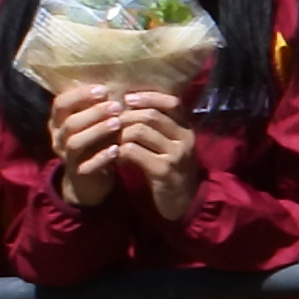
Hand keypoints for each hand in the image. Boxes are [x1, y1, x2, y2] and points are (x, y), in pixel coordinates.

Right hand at [48, 79, 125, 208]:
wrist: (90, 179)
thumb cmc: (95, 142)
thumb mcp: (93, 122)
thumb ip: (98, 106)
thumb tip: (118, 81)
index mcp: (59, 121)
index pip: (61, 103)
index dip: (80, 95)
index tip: (103, 90)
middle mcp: (58, 137)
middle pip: (70, 122)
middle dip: (94, 112)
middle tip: (117, 106)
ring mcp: (66, 156)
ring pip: (75, 142)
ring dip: (97, 131)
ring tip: (118, 123)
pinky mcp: (78, 173)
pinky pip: (86, 165)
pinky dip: (101, 157)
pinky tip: (116, 150)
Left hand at [110, 90, 201, 225]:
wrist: (183, 201)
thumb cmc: (172, 168)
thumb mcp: (172, 144)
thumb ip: (160, 126)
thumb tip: (130, 102)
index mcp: (187, 129)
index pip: (172, 102)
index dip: (149, 96)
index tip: (128, 98)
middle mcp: (185, 139)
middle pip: (151, 116)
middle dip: (127, 116)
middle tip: (112, 123)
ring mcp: (175, 155)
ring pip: (139, 131)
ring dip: (120, 134)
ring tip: (114, 142)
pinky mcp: (163, 171)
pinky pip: (133, 151)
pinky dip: (120, 152)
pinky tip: (118, 158)